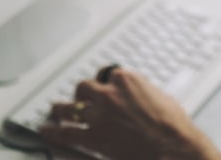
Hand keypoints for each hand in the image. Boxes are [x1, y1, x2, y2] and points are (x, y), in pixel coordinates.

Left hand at [38, 68, 220, 159]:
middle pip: (84, 87)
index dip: (103, 83)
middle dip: (81, 94)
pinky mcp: (93, 137)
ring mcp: (99, 115)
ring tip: (55, 111)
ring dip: (60, 109)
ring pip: (69, 106)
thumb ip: (142, 92)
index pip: (107, 73)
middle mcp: (109, 93)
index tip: (101, 87)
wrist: (173, 148)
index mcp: (128, 79)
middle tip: (79, 100)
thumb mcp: (160, 97)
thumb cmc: (173, 126)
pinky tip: (47, 130)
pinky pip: (65, 132)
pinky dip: (53, 131)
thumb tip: (137, 96)